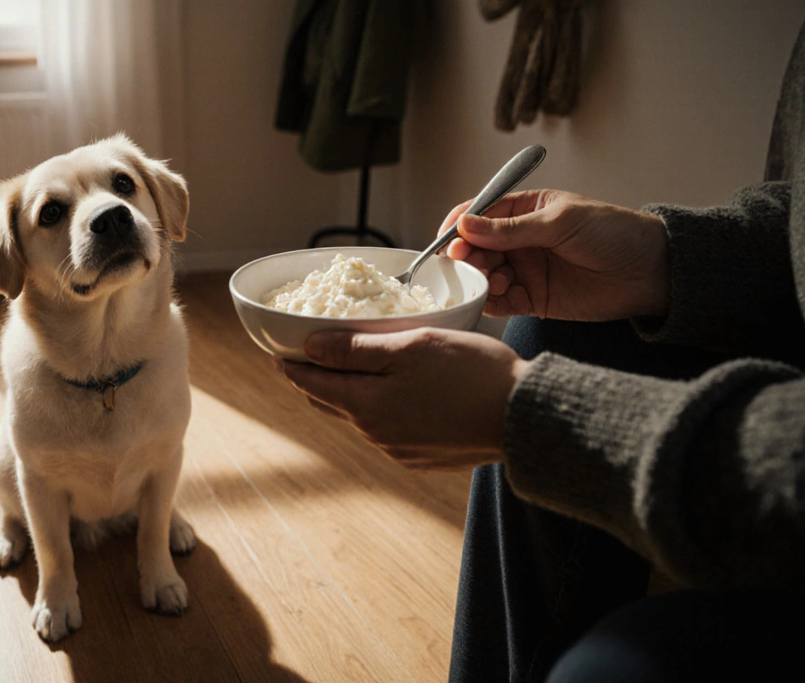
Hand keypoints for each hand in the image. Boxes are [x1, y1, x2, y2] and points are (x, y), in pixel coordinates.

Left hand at [276, 328, 530, 470]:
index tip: (279, 353)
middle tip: (305, 360)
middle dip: (316, 380)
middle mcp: (375, 435)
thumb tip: (308, 347)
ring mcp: (399, 450)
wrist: (525, 418)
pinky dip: (380, 410)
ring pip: (360, 416)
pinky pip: (387, 430)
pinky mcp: (422, 457)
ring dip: (350, 394)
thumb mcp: (410, 346)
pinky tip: (392, 395)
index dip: (293, 366)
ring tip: (349, 371)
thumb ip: (355, 348)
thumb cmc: (471, 373)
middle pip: (332, 402)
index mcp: (366, 406)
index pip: (312, 384)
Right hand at [439, 189, 670, 320]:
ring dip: (480, 278)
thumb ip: (511, 229)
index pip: (480, 213)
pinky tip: (497, 296)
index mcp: (525, 211)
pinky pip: (500, 301)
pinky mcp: (532, 299)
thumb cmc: (612, 233)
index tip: (448, 238)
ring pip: (484, 275)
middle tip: (465, 261)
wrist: (651, 272)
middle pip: (476, 247)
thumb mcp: (560, 222)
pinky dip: (491, 300)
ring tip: (493, 279)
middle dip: (466, 254)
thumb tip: (465, 224)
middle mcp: (519, 241)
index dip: (460, 225)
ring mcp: (525, 270)